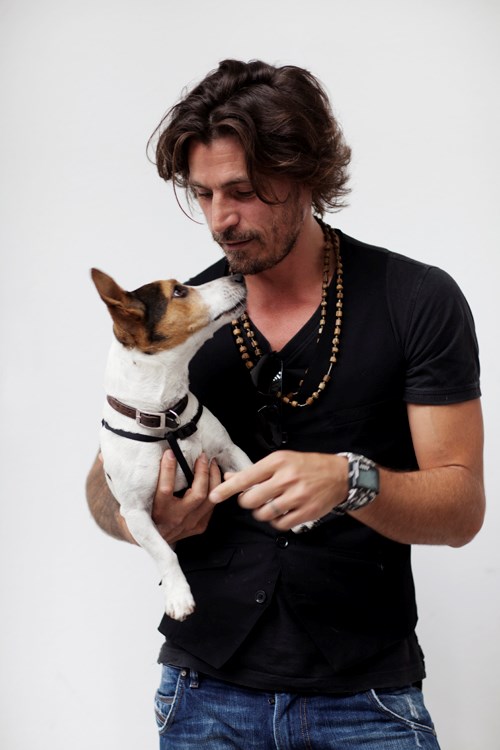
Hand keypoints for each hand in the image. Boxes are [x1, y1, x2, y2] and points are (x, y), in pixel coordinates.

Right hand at [152, 450, 219, 543]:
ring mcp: (190, 524)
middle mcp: (176, 518)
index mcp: (159, 511)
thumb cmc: (147, 514)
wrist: (151, 537)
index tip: (170, 453)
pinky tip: (215, 479)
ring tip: (212, 464)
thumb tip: (157, 457)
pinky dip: (215, 491)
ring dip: (214, 479)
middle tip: (202, 457)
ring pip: (210, 499)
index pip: (166, 488)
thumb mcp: (142, 499)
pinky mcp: (198, 526)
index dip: (169, 469)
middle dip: (203, 472)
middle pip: (198, 494)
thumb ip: (149, 481)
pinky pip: (212, 506)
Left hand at [209, 450, 347, 530]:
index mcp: (278, 462)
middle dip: (246, 502)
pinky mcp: (306, 512)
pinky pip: (279, 524)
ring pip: (264, 513)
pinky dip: (274, 521)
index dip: (227, 489)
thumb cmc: (306, 466)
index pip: (246, 477)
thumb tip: (229, 476)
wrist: (338, 476)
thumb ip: (255, 471)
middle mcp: (287, 478)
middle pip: (251, 499)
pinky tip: (279, 513)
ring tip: (266, 506)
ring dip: (260, 513)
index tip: (214, 496)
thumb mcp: (281, 460)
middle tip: (252, 499)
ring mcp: (297, 496)